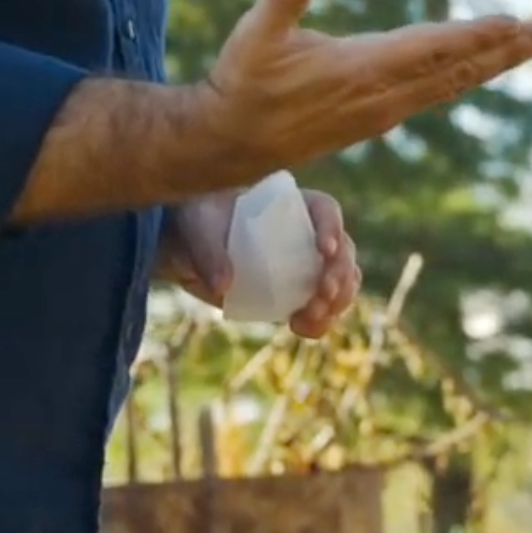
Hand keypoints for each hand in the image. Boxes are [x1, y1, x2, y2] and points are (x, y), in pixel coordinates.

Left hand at [158, 186, 364, 338]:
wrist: (187, 247)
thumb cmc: (198, 221)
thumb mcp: (198, 227)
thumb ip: (209, 252)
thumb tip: (223, 286)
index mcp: (293, 205)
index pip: (326, 211)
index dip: (332, 228)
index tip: (325, 250)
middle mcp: (308, 234)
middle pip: (344, 251)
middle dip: (340, 274)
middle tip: (323, 293)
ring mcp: (305, 266)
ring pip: (342, 282)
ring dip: (337, 301)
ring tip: (312, 315)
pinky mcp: (294, 294)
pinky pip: (323, 308)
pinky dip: (321, 321)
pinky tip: (303, 328)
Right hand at [201, 0, 531, 178]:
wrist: (229, 143)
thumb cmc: (241, 83)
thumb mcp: (253, 37)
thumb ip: (280, 2)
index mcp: (359, 71)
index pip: (430, 51)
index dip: (473, 36)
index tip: (513, 23)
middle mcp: (380, 97)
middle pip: (454, 70)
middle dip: (502, 50)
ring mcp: (381, 111)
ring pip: (448, 84)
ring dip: (490, 63)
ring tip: (528, 42)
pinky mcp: (376, 118)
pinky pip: (433, 93)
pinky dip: (463, 75)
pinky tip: (479, 67)